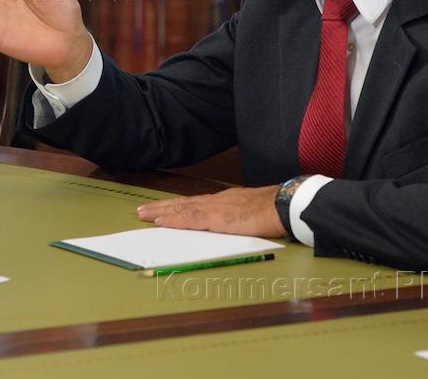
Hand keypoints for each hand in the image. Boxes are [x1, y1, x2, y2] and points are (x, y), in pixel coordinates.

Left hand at [136, 185, 285, 237]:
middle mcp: (217, 201)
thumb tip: (232, 226)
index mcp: (225, 202)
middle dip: (162, 207)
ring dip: (161, 212)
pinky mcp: (218, 218)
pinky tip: (161, 221)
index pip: (195, 204)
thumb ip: (239, 219)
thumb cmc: (275, 211)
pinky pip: (190, 219)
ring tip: (144, 214)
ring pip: (182, 209)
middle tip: (142, 211)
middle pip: (183, 203)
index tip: (162, 210)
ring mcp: (216, 208)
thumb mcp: (251, 214)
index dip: (177, 207)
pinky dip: (173, 220)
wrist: (285, 205)